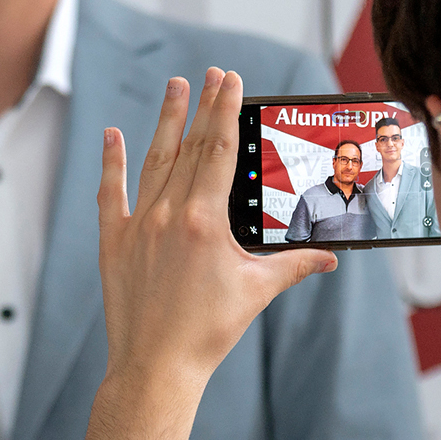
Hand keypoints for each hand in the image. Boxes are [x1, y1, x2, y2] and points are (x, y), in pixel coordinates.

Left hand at [97, 69, 337, 388]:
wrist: (156, 366)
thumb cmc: (208, 332)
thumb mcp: (256, 292)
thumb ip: (294, 266)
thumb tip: (329, 257)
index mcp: (204, 220)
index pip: (220, 152)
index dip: (225, 112)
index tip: (229, 80)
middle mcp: (168, 214)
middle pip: (190, 148)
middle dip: (203, 107)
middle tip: (211, 73)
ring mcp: (137, 225)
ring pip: (153, 161)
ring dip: (165, 122)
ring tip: (175, 87)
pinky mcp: (113, 241)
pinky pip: (111, 193)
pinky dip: (111, 163)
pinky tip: (112, 134)